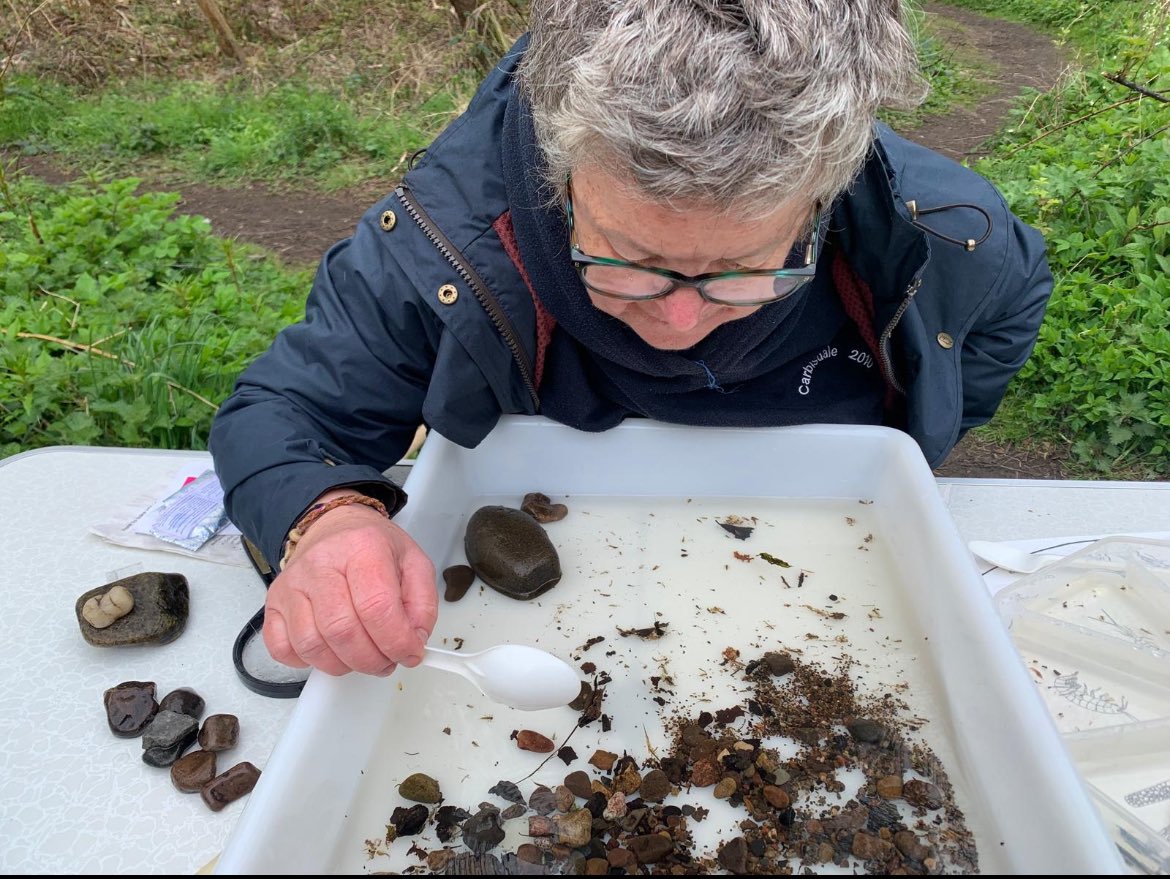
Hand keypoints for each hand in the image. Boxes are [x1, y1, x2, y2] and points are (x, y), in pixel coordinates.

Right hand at [262, 500, 437, 675]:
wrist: (334, 529)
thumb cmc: (372, 548)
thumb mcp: (413, 563)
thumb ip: (422, 604)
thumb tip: (414, 642)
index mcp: (362, 547)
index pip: (377, 607)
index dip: (397, 641)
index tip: (410, 653)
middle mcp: (321, 563)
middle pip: (342, 631)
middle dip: (372, 659)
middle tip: (387, 660)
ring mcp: (292, 584)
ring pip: (311, 645)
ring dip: (343, 664)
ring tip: (362, 656)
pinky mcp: (273, 602)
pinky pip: (282, 648)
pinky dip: (307, 662)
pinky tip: (330, 650)